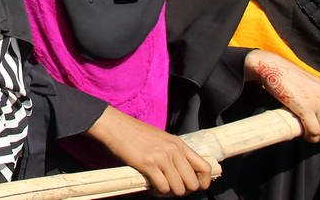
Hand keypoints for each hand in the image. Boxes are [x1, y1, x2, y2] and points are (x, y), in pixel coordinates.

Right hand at [85, 106, 213, 196]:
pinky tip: (151, 186)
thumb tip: (183, 174)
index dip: (203, 183)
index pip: (205, 168)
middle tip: (171, 188)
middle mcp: (174, 150)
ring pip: (178, 189)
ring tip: (159, 187)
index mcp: (179, 144)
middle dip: (183, 190)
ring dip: (169, 193)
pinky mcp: (148, 164)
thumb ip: (174, 153)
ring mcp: (162, 157)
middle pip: (193, 183)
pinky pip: (162, 187)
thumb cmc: (135, 133)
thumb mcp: (162, 139)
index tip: (193, 187)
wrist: (115, 126)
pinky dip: (157, 192)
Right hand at [244, 50, 319, 142]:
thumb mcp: (318, 87)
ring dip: (319, 138)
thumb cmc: (294, 78)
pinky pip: (314, 131)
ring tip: (310, 135)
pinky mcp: (305, 108)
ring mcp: (319, 104)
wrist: (276, 67)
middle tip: (318, 135)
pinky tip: (304, 134)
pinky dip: (310, 137)